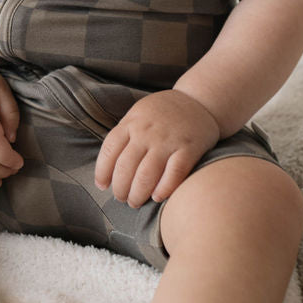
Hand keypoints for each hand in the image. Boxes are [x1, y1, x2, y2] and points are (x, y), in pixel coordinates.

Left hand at [94, 90, 219, 208]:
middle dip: (120, 189)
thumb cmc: (164, 114)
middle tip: (122, 198)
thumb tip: (108, 168)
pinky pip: (174, 174)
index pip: (110, 150)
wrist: (200, 101)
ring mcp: (168, 140)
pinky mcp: (189, 149)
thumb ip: (125, 135)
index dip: (102, 172)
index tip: (102, 186)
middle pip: (125, 167)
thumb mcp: (139, 114)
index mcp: (132, 122)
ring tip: (136, 201)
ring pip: (146, 175)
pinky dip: (164, 189)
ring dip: (137, 194)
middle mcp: (147, 131)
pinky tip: (157, 197)